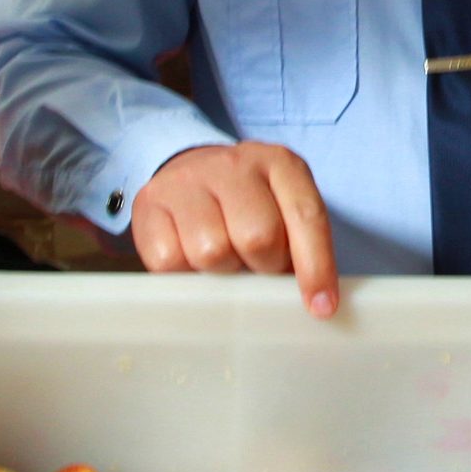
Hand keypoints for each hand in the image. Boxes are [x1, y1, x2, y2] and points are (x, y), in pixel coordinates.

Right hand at [132, 142, 337, 317]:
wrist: (189, 169)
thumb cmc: (247, 204)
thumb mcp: (283, 208)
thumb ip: (301, 244)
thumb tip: (315, 303)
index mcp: (280, 163)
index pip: (306, 217)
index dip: (316, 267)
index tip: (320, 308)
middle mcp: (234, 163)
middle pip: (257, 237)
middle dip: (263, 266)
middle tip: (256, 265)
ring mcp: (188, 179)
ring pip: (212, 251)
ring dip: (222, 271)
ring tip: (224, 258)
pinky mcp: (150, 202)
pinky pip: (170, 260)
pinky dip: (184, 273)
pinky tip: (191, 257)